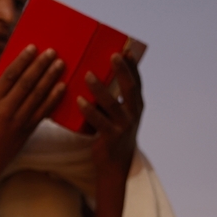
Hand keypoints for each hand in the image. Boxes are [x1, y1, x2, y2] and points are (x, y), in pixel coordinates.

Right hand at [0, 44, 65, 184]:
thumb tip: (18, 74)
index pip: (9, 76)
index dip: (22, 60)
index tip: (33, 48)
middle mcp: (4, 109)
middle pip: (26, 82)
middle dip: (40, 65)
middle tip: (52, 52)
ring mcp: (17, 120)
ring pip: (37, 95)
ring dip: (50, 78)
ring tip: (60, 64)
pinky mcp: (27, 130)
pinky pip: (43, 111)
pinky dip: (53, 98)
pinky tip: (62, 87)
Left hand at [79, 54, 143, 181]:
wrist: (114, 166)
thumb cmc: (112, 136)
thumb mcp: (116, 116)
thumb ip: (110, 100)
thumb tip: (93, 77)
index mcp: (137, 106)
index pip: (137, 82)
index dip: (133, 66)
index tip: (126, 50)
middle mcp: (134, 114)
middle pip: (130, 89)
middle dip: (122, 70)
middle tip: (112, 55)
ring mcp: (124, 126)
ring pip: (112, 104)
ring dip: (100, 88)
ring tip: (88, 75)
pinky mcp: (111, 138)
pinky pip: (99, 121)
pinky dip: (89, 110)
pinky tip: (79, 101)